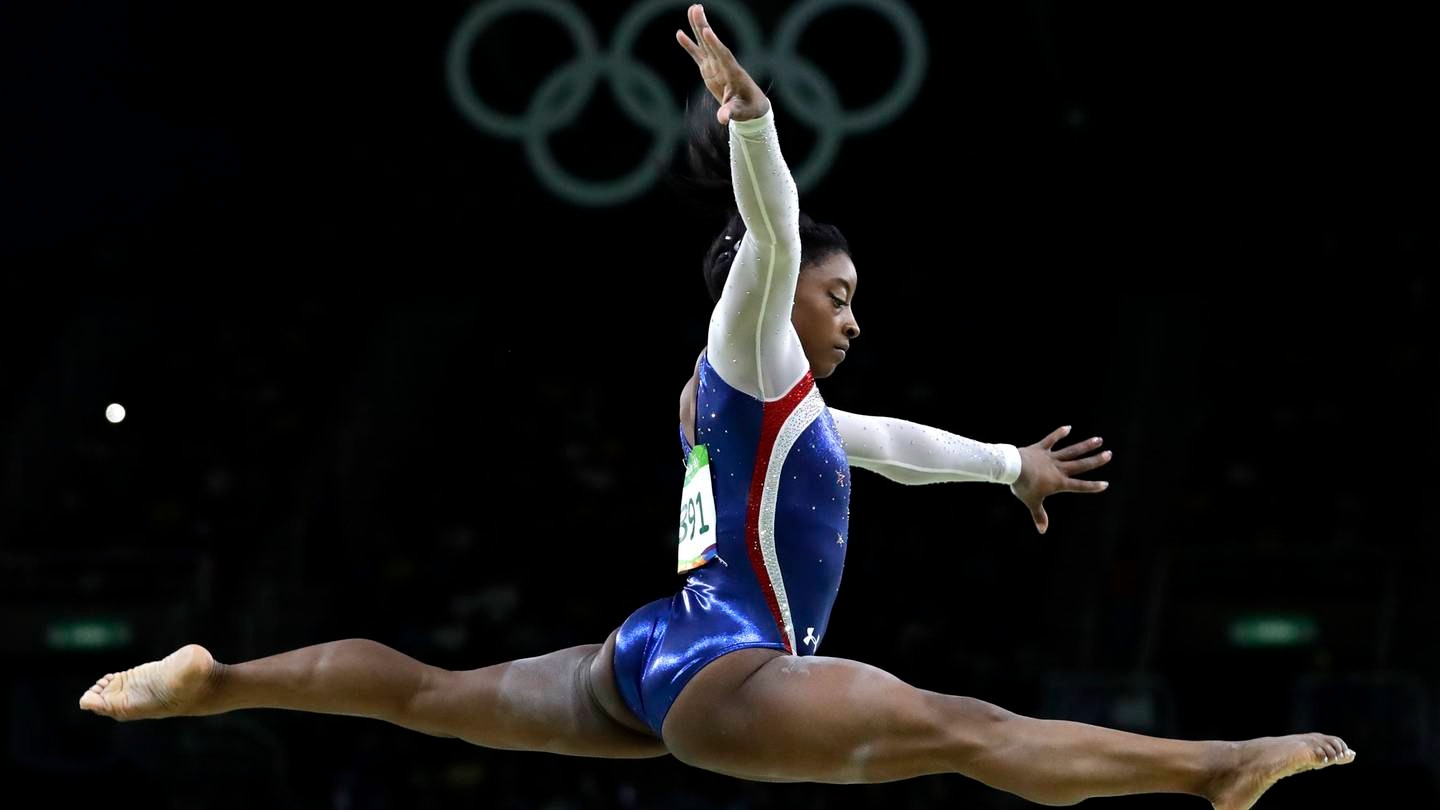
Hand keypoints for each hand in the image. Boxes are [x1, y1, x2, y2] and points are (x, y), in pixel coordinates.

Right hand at [675, 4, 769, 124]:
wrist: (751, 107)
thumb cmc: (748, 109)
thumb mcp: (740, 113)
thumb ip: (730, 113)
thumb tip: (722, 118)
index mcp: (733, 73)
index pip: (723, 56)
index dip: (715, 44)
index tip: (708, 31)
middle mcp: (724, 65)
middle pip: (713, 43)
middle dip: (704, 26)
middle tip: (696, 8)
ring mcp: (716, 66)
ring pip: (705, 44)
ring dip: (698, 27)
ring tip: (692, 9)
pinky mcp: (709, 70)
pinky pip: (697, 55)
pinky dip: (689, 45)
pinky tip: (680, 33)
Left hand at [1009, 426, 1111, 534]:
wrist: (1013, 468)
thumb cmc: (1023, 486)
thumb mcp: (1032, 502)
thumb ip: (1039, 515)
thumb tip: (1042, 531)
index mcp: (1059, 482)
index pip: (1079, 486)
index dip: (1092, 486)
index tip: (1105, 484)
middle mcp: (1058, 468)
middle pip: (1080, 465)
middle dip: (1095, 460)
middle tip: (1109, 454)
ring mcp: (1050, 457)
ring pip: (1071, 451)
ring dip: (1085, 445)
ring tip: (1098, 439)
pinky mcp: (1040, 448)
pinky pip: (1051, 440)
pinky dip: (1059, 433)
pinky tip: (1069, 427)